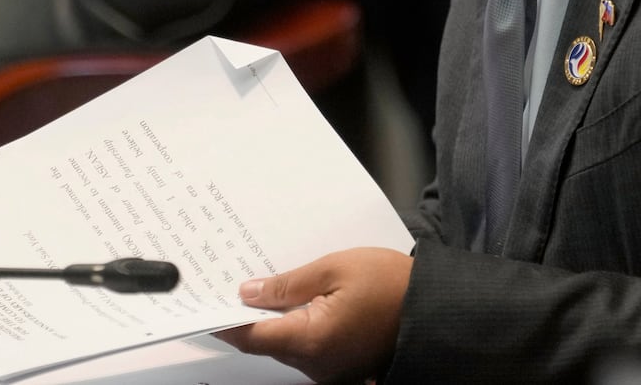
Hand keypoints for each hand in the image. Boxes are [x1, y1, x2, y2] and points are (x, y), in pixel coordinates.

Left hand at [219, 247, 412, 383]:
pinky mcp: (342, 368)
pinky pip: (309, 348)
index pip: (250, 336)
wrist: (437, 307)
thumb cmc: (393, 285)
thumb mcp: (335, 269)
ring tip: (274, 287)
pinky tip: (303, 303)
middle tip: (240, 285)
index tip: (204, 306)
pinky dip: (299, 328)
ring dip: (278, 321)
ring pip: (288, 346)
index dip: (224, 320)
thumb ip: (288, 284)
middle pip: (267, 343)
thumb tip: (250, 293)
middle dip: (252, 316)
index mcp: (310, 341)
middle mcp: (317, 365)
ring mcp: (330, 371)